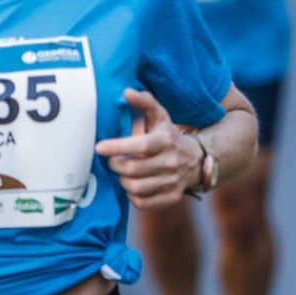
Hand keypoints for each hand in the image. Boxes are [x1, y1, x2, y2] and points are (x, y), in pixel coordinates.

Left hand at [94, 88, 199, 209]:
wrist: (196, 161)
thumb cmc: (168, 136)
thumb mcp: (160, 116)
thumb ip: (144, 102)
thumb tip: (126, 92)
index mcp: (166, 141)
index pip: (140, 146)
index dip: (117, 147)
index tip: (99, 147)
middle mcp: (171, 162)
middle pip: (133, 169)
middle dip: (115, 165)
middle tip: (112, 160)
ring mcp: (172, 182)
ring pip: (136, 187)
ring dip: (123, 180)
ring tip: (123, 172)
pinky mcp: (171, 198)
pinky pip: (143, 203)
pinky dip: (132, 196)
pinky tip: (133, 184)